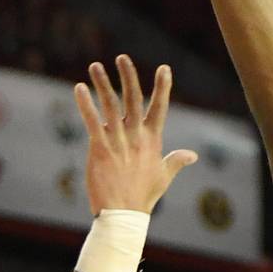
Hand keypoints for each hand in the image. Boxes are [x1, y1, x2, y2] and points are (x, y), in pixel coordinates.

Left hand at [74, 55, 197, 214]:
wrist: (123, 214)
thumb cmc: (143, 196)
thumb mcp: (164, 176)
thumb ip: (177, 161)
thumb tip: (193, 155)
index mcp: (152, 140)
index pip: (159, 108)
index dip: (162, 87)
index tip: (164, 68)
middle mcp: (136, 136)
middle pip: (133, 99)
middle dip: (128, 76)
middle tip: (122, 57)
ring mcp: (118, 141)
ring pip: (110, 105)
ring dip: (102, 83)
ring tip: (95, 65)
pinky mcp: (99, 148)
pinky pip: (92, 121)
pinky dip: (85, 103)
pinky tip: (79, 88)